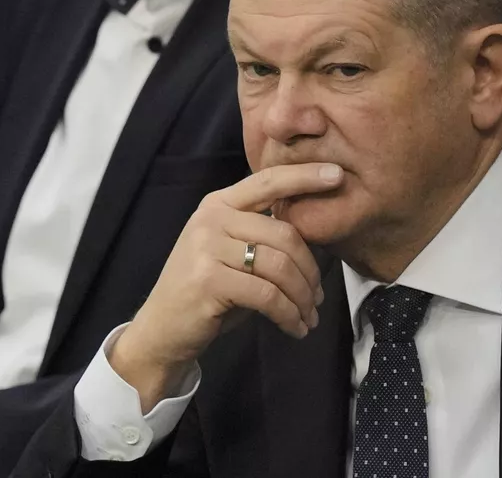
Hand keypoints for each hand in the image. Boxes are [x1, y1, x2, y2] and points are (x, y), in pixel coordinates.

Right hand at [111, 163, 342, 410]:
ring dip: (303, 298)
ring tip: (308, 316)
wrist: (163, 327)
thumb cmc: (207, 290)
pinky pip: (268, 295)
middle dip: (311, 271)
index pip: (266, 181)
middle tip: (318, 298)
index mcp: (218, 205)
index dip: (304, 176)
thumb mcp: (231, 252)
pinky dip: (289, 315)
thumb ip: (262, 235)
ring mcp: (207, 248)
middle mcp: (210, 219)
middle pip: (284, 235)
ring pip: (280, 267)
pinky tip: (295, 328)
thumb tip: (316, 232)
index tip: (338, 174)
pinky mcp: (209, 280)